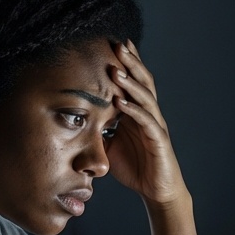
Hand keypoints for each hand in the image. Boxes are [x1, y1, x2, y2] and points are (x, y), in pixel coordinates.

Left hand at [106, 40, 186, 206]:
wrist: (156, 191)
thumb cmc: (135, 167)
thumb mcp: (109, 145)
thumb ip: (98, 129)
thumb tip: (75, 120)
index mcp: (138, 112)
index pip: (133, 81)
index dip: (126, 63)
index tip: (112, 44)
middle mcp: (149, 113)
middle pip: (142, 82)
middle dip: (131, 63)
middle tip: (117, 44)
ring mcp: (155, 125)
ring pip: (145, 97)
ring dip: (130, 83)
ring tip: (117, 69)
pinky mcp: (159, 140)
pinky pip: (147, 122)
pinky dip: (134, 110)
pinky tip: (121, 102)